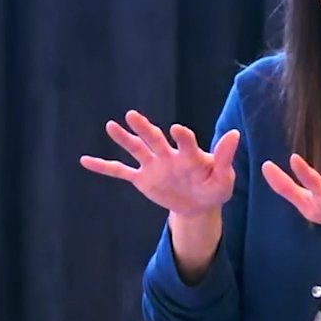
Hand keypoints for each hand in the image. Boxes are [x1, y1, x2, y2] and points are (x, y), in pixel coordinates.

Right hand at [79, 110, 239, 216]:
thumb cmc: (214, 188)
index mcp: (190, 154)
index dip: (182, 136)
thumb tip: (235, 134)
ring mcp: (153, 166)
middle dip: (143, 128)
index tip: (176, 130)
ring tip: (111, 125)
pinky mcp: (142, 179)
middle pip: (154, 139)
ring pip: (136, 150)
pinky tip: (85, 160)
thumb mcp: (223, 178)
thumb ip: (224, 158)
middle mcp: (168, 156)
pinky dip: (103, 166)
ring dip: (124, 139)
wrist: (199, 205)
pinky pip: (120, 172)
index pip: (185, 142)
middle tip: (132, 116)